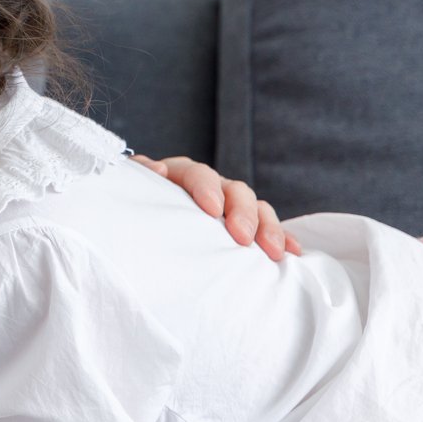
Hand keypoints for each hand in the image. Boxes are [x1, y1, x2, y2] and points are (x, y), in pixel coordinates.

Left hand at [132, 154, 301, 258]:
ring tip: (274, 252)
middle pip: (234, 190)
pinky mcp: (244, 228)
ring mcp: (230, 207)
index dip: (206, 188)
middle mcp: (209, 188)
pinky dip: (282, 238)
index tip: (211, 209)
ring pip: (257, 208)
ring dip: (268, 227)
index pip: (196, 173)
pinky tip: (293, 253)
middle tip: (242, 237)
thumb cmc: (131, 217)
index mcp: (179, 176)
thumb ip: (136, 180)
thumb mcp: (129, 196)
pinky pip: (268, 230)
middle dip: (242, 212)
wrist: (137, 240)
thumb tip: (156, 168)